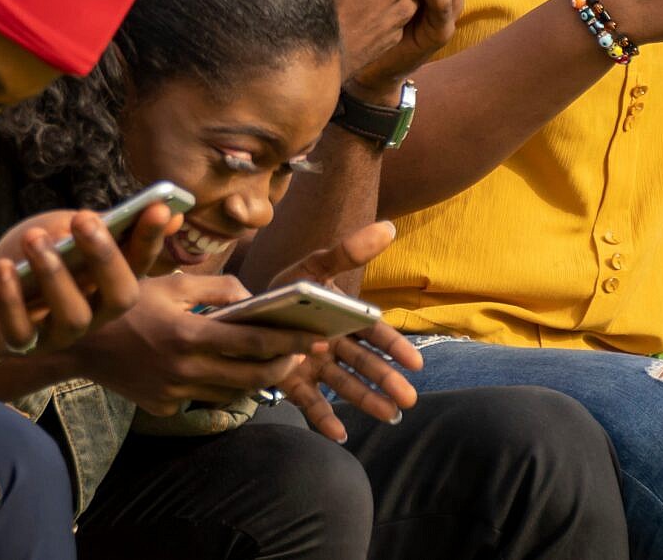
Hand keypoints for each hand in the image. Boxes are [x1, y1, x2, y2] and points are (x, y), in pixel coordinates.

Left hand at [0, 208, 175, 358]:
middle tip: (84, 219)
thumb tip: (156, 206)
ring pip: (73, 317)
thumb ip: (95, 221)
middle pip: (119, 298)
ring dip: (54, 274)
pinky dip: (11, 298)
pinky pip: (20, 331)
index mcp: (107, 283)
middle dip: (105, 257)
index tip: (158, 208)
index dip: (151, 239)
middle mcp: (93, 314)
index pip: (140, 264)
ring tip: (35, 239)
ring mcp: (58, 335)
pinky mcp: (19, 346)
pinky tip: (5, 269)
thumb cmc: (28, 257)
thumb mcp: (58, 229)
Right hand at [63, 272, 325, 413]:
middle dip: (283, 366)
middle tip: (302, 355)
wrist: (77, 343)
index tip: (315, 336)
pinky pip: (201, 397)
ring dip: (255, 379)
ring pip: (231, 392)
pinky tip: (218, 370)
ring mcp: (173, 393)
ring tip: (271, 362)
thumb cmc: (125, 303)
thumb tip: (252, 296)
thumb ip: (216, 288)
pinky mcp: (164, 408)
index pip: (253, 341)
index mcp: (187, 334)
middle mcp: (183, 369)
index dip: (289, 340)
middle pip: (251, 377)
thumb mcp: (169, 283)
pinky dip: (215, 384)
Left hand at [263, 222, 421, 442]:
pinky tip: (341, 435)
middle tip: (408, 400)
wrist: (247, 309)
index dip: (394, 348)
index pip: (374, 334)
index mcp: (343, 319)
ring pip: (344, 385)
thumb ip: (347, 252)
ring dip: (366, 400)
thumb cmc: (289, 288)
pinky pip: (310, 402)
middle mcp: (333, 345)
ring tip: (389, 416)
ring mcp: (314, 366)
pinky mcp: (292, 382)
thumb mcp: (314, 266)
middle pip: (363, 364)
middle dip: (386, 381)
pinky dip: (325, 419)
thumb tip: (389, 227)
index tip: (414, 363)